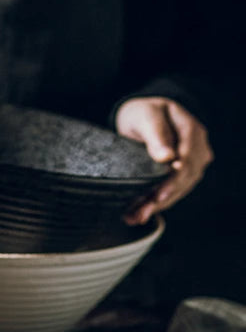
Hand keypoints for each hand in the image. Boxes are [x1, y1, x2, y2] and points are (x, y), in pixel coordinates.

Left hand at [115, 97, 213, 224]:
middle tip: (140, 214)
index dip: (174, 180)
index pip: (188, 159)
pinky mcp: (179, 176)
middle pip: (184, 179)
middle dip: (162, 199)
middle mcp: (196, 149)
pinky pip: (170, 192)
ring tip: (135, 218)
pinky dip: (154, 205)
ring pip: (178, 190)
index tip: (158, 196)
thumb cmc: (143, 114)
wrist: (141, 118)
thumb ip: (156, 134)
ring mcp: (190, 164)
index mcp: (191, 130)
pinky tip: (136, 215)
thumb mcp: (146, 117)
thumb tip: (167, 157)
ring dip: (156, 206)